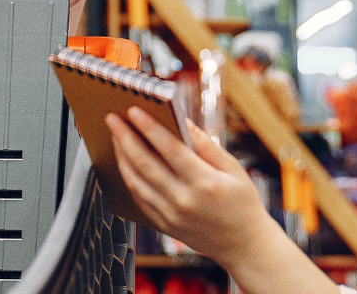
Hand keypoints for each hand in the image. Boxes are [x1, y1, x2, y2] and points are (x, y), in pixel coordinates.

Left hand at [107, 107, 268, 257]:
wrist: (244, 246)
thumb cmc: (242, 203)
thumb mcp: (234, 169)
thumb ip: (207, 145)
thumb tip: (182, 121)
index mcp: (204, 182)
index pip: (169, 148)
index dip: (149, 127)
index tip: (133, 110)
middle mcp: (183, 200)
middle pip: (145, 163)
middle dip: (125, 137)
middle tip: (112, 117)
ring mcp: (171, 215)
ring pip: (136, 181)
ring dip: (121, 156)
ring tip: (115, 135)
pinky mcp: (164, 225)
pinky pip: (139, 198)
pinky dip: (128, 177)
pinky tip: (125, 161)